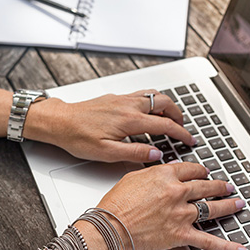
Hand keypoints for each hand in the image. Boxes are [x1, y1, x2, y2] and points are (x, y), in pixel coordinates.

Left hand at [24, 90, 195, 162]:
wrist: (60, 121)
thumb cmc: (78, 137)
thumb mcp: (106, 153)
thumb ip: (134, 153)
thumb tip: (156, 155)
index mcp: (129, 120)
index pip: (165, 125)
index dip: (181, 133)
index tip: (190, 140)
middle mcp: (128, 105)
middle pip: (164, 103)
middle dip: (178, 115)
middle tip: (182, 128)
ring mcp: (122, 98)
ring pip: (154, 95)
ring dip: (167, 105)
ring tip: (170, 118)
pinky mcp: (115, 97)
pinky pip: (142, 94)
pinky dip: (153, 101)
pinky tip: (149, 111)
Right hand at [93, 162, 246, 249]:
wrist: (110, 228)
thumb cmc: (116, 205)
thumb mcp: (132, 178)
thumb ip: (153, 173)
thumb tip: (166, 172)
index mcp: (165, 176)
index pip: (191, 169)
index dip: (200, 171)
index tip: (204, 172)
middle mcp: (177, 192)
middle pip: (206, 186)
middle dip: (219, 186)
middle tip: (226, 186)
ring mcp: (182, 214)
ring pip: (213, 208)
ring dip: (228, 206)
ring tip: (237, 203)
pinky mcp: (181, 234)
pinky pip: (209, 241)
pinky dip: (227, 246)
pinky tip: (239, 248)